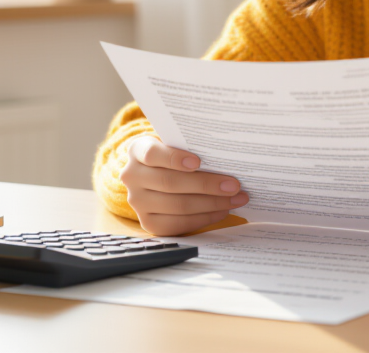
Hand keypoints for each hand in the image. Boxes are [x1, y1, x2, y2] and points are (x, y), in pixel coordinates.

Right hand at [119, 136, 248, 235]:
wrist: (153, 176)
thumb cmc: (172, 155)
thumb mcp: (174, 144)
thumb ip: (190, 147)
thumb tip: (226, 157)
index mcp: (138, 150)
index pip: (152, 154)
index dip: (174, 158)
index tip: (198, 162)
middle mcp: (132, 176)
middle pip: (171, 183)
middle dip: (207, 185)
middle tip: (234, 185)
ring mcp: (137, 202)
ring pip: (178, 205)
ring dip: (212, 204)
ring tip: (235, 199)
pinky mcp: (147, 222)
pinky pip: (178, 224)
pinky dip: (204, 218)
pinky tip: (222, 211)